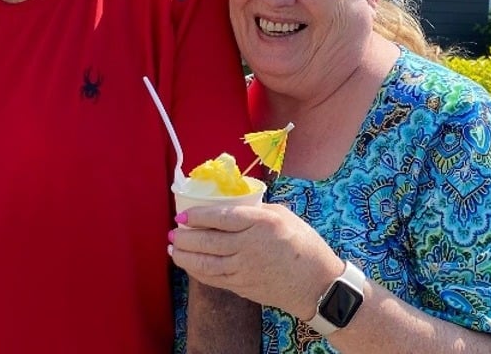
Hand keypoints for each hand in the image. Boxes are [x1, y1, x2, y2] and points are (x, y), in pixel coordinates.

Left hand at [170, 203, 341, 318]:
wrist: (317, 283)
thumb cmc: (303, 244)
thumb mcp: (283, 216)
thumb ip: (255, 210)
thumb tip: (230, 205)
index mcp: (262, 223)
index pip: (222, 217)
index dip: (198, 216)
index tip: (183, 215)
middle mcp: (251, 246)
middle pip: (209, 241)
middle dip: (186, 237)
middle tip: (173, 231)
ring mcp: (246, 269)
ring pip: (206, 263)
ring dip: (185, 256)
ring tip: (173, 248)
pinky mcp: (244, 286)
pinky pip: (214, 279)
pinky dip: (197, 272)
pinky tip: (188, 264)